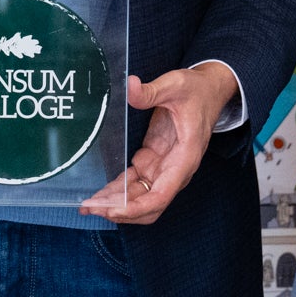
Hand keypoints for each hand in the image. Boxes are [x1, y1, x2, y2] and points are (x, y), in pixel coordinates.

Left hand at [83, 64, 236, 225]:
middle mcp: (175, 170)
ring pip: (139, 197)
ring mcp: (162, 168)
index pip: (161, 196)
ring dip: (115, 204)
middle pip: (148, 205)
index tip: (113, 210)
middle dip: (121, 211)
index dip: (136, 208)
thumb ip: (152, 91)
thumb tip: (130, 87)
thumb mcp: (175, 85)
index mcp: (185, 158)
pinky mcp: (152, 161)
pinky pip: (133, 183)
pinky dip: (117, 191)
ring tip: (88, 206)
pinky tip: (99, 194)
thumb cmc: (197, 91)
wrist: (208, 91)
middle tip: (92, 209)